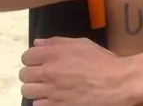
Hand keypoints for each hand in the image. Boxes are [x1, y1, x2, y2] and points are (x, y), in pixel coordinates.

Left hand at [19, 37, 138, 104]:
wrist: (118, 82)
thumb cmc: (103, 61)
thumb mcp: (83, 44)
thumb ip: (58, 42)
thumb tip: (37, 43)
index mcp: (55, 54)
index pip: (27, 56)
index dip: (33, 58)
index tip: (40, 61)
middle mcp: (49, 72)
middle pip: (24, 74)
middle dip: (33, 73)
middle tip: (45, 75)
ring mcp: (52, 91)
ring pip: (27, 90)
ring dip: (36, 88)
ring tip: (48, 87)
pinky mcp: (57, 105)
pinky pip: (37, 105)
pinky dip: (43, 101)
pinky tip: (54, 97)